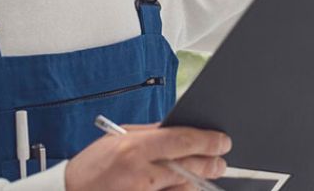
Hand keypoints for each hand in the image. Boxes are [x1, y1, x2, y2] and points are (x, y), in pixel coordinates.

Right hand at [65, 124, 230, 190]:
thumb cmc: (91, 168)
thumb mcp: (117, 140)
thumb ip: (149, 134)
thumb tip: (178, 129)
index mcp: (134, 147)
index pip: (182, 140)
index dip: (208, 140)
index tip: (222, 141)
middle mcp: (140, 172)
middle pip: (189, 166)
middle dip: (210, 163)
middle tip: (220, 161)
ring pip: (184, 187)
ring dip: (196, 181)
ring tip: (202, 175)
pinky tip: (183, 186)